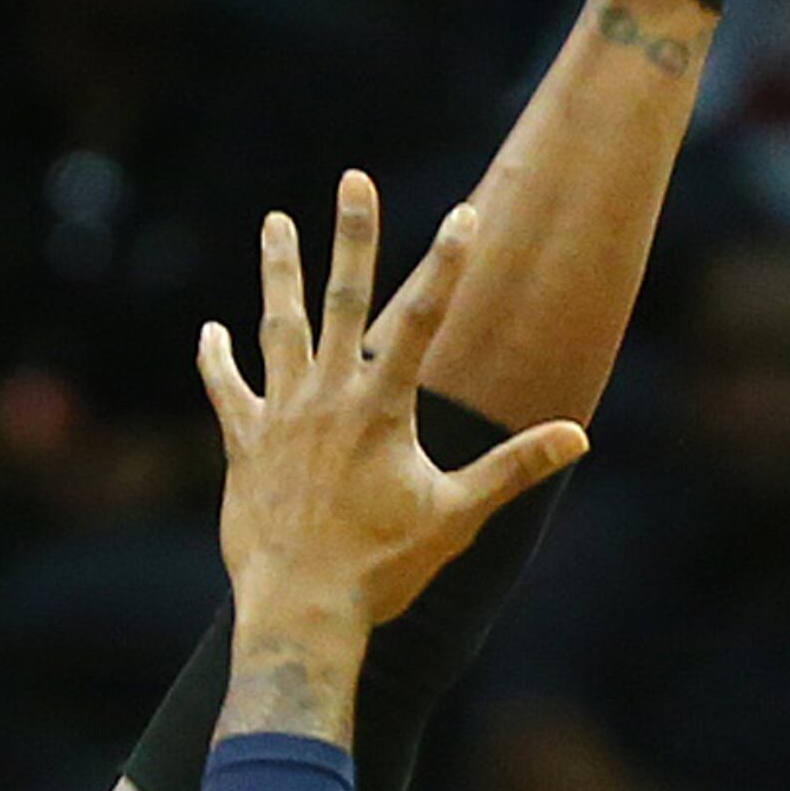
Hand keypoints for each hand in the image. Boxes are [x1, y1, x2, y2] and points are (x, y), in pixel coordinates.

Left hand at [198, 171, 585, 647]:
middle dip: (354, 236)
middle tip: (354, 179)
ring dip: (280, 273)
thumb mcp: (456, 516)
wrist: (300, 611)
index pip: (422, 320)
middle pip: (344, 300)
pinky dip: (218, 359)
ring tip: (276, 223)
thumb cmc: (382, 569)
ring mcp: (280, 417)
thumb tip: (577, 438)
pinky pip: (227, 390)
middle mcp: (327, 398)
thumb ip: (513, 468)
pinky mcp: (244, 445)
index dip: (447, 264)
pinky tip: (212, 330)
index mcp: (381, 409)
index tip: (465, 215)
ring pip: (279, 327)